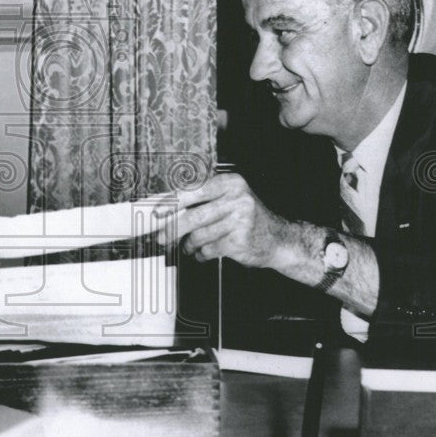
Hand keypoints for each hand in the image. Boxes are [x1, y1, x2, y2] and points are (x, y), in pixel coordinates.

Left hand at [158, 172, 292, 269]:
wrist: (278, 240)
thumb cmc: (247, 218)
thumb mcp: (229, 200)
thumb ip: (202, 201)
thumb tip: (167, 208)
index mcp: (231, 182)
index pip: (194, 191)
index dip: (172, 203)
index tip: (157, 212)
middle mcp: (237, 198)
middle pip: (194, 215)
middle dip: (173, 229)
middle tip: (161, 237)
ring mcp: (240, 220)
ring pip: (200, 235)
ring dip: (189, 244)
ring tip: (189, 246)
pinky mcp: (240, 241)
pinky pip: (209, 249)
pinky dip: (201, 254)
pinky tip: (202, 253)